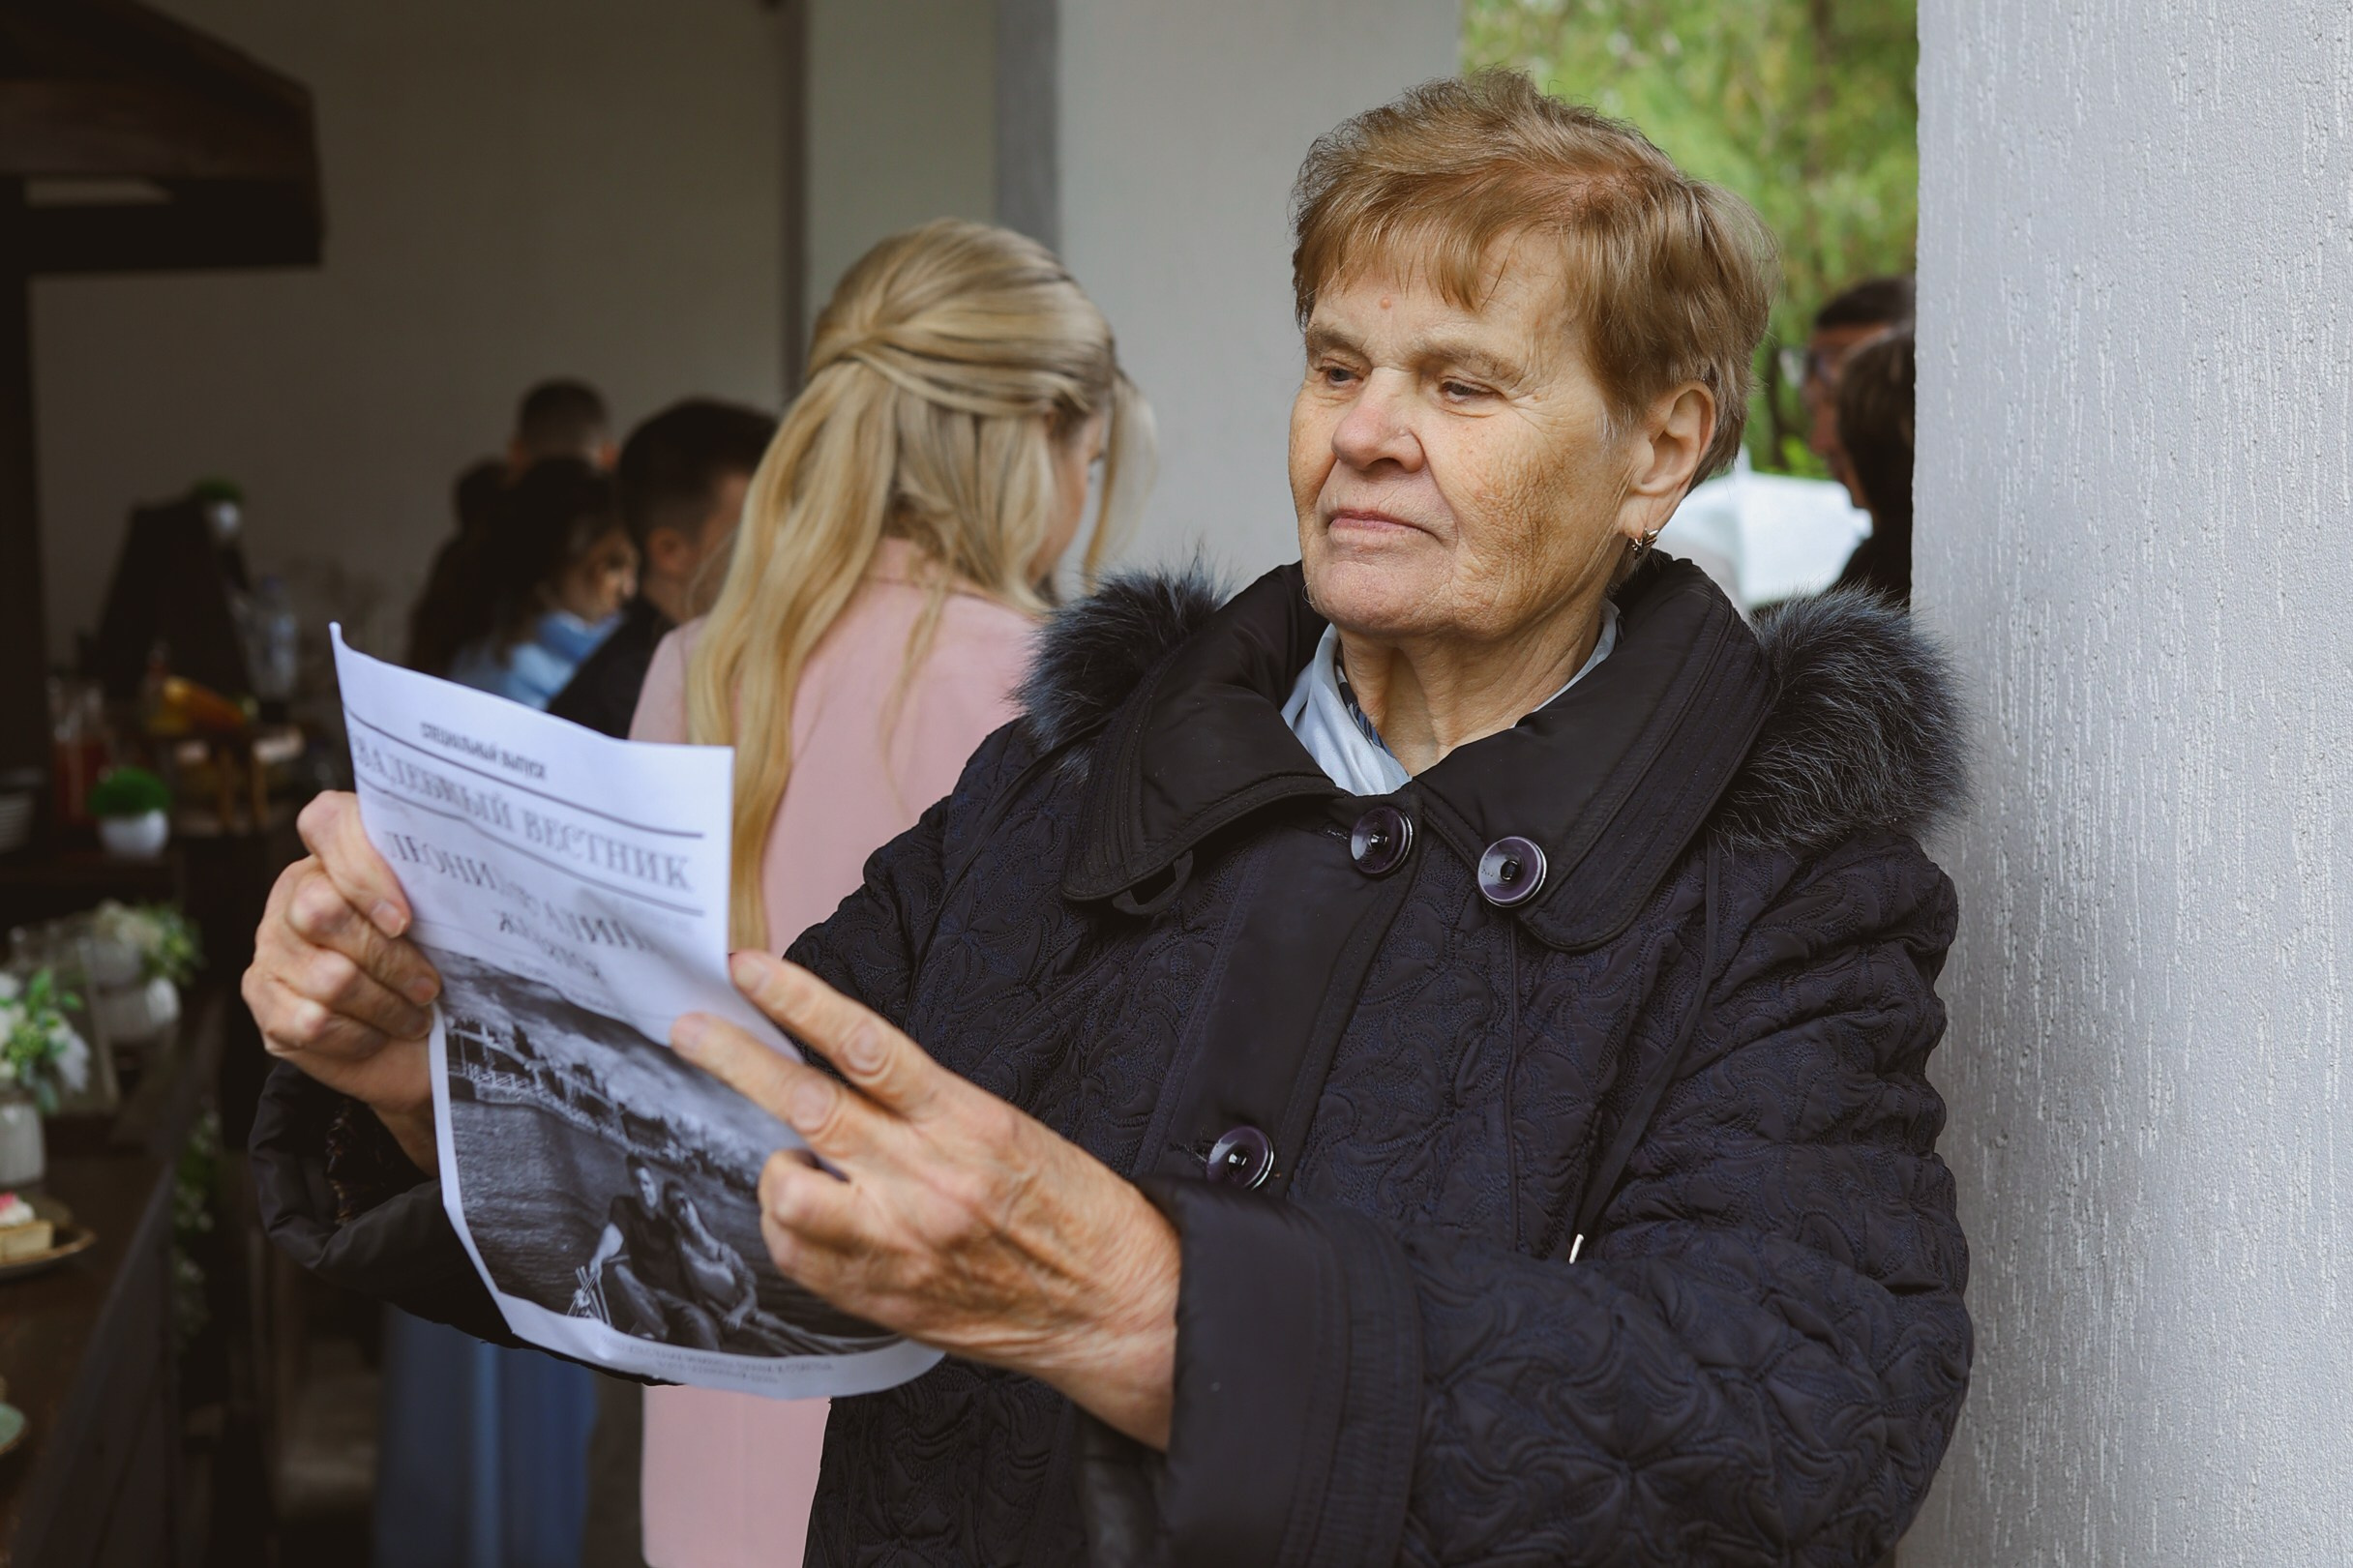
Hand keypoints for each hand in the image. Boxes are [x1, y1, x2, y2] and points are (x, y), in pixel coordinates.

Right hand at [242, 792, 443, 1170]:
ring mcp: (273, 946)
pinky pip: (312, 1022)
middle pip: (323, 911)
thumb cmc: (434, 966)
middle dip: (391, 959)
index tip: (405, 919)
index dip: (363, 867)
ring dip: (386, 1006)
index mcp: (339, 857)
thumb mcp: (444, 921)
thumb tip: (477, 874)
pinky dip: (359, 1036)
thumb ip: (439, 888)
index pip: (329, 823)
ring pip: (328, 977)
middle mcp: (294, 893)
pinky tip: (379, 1034)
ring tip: (415, 1016)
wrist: (411, 1044)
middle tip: (429, 986)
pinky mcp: (264, 999)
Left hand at [674, 952, 1178, 1447]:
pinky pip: (797, 1255)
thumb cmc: (1071, 1208)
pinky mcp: (883, 1298)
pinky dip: (788, 1227)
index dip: (798, 999)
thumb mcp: (1009, 1128)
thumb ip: (924, 1108)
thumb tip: (840, 1077)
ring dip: (773, 1168)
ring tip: (796, 1166)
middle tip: (691, 1029)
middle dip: (736, 1060)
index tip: (750, 969)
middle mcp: (926, 1179)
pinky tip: (815, 1219)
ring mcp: (898, 1244)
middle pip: (806, 1105)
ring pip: (787, 1190)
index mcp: (965, 1121)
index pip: (864, 1045)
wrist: (1114, 1303)